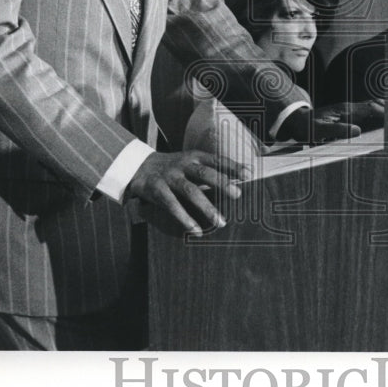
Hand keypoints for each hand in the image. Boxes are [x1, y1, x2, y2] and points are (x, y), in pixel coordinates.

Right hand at [126, 150, 248, 236]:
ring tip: (221, 221)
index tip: (249, 173)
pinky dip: (185, 219)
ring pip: (190, 192)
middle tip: (237, 194)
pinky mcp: (157, 191)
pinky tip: (196, 230)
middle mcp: (182, 165)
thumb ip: (208, 170)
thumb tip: (235, 181)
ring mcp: (169, 177)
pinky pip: (173, 206)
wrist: (138, 166)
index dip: (232, 165)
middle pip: (205, 173)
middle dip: (222, 183)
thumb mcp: (189, 162)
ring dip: (207, 207)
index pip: (216, 159)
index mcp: (193, 156)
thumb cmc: (172, 167)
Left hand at [315, 100, 384, 131]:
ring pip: (371, 106)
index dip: (383, 113)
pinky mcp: (348, 114)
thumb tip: (358, 130)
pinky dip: (376, 114)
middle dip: (387, 110)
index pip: (370, 108)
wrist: (300, 120)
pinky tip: (381, 120)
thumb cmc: (309, 126)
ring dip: (383, 111)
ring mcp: (349, 110)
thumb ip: (338, 129)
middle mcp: (349, 108)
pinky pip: (366, 111)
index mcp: (345, 110)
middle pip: (374, 104)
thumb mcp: (320, 129)